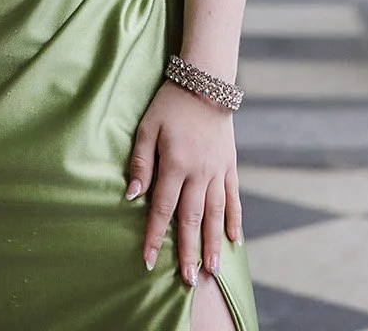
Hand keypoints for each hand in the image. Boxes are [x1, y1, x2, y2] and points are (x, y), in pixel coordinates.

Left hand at [128, 79, 241, 282]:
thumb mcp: (146, 129)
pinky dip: (234, 221)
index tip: (149, 260)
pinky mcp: (230, 168)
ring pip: (216, 215)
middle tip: (188, 281)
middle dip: (189, 251)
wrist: (205, 86)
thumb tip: (132, 196)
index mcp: (175, 165)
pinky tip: (234, 241)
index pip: (162, 208)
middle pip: (192, 220)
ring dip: (213, 244)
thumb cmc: (168, 106)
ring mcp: (218, 173)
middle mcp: (199, 174)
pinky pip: (234, 200)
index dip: (155, 236)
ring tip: (211, 269)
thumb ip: (140, 163)